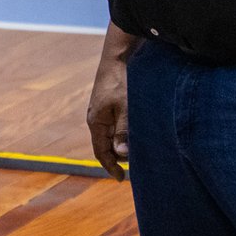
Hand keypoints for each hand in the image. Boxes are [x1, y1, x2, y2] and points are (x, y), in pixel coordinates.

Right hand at [85, 56, 129, 180]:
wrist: (118, 57)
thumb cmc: (121, 82)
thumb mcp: (125, 108)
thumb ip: (123, 131)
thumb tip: (122, 154)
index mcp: (96, 122)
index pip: (101, 152)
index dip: (110, 167)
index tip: (122, 179)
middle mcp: (97, 118)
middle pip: (106, 145)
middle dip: (119, 156)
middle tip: (137, 162)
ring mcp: (102, 111)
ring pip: (112, 135)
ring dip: (123, 143)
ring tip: (139, 147)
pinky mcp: (109, 104)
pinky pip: (115, 125)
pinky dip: (125, 132)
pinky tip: (136, 131)